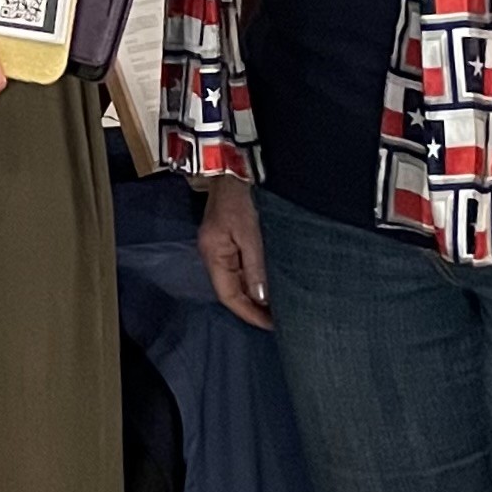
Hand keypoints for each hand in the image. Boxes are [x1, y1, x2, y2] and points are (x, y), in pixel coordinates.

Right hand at [197, 177, 272, 328]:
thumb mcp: (251, 233)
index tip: (271, 325)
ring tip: (276, 307)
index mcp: (213, 254)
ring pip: (236, 280)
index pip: (228, 295)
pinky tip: (268, 285)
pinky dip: (254, 279)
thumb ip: (255, 266)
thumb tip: (261, 298)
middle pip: (230, 290)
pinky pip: (240, 267)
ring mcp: (220, 246)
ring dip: (254, 295)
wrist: (235, 166)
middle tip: (278, 320)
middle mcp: (213, 253)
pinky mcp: (230, 238)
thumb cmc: (242, 197)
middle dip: (252, 307)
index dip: (249, 313)